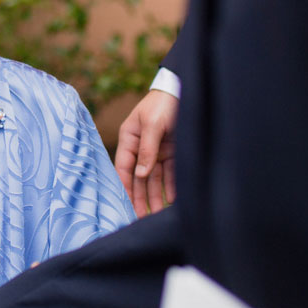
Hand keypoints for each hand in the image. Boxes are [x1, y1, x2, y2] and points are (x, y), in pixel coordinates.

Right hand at [115, 89, 178, 213]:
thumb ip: (147, 149)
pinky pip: (170, 173)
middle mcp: (141, 147)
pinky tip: (170, 201)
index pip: (123, 167)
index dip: (123, 187)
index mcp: (130, 138)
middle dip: (139, 197)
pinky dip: (170, 187)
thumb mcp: (153, 124)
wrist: (184, 89)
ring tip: (155, 215)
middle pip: (138, 177)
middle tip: (140, 218)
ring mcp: (157, 150)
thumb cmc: (163, 103)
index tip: (125, 205)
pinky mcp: (173, 152)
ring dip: (155, 196)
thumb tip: (141, 174)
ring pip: (154, 178)